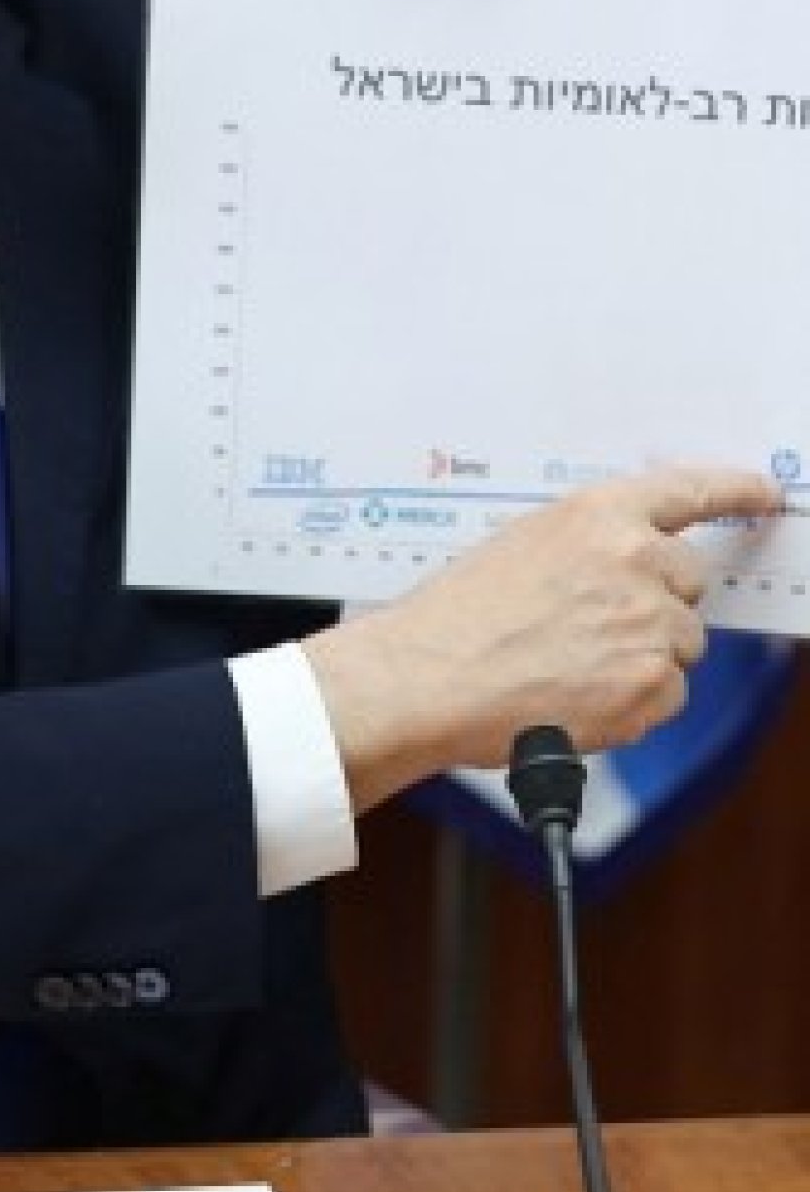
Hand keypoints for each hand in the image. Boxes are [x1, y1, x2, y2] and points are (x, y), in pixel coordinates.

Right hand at [303, 465, 781, 812]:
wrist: (429, 679)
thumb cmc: (458, 617)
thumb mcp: (520, 544)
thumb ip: (588, 543)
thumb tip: (630, 560)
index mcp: (598, 515)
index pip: (689, 489)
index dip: (734, 490)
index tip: (762, 494)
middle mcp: (634, 561)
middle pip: (689, 580)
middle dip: (658, 601)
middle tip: (598, 623)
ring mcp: (648, 624)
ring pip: (682, 642)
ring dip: (643, 655)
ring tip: (573, 664)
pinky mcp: (651, 684)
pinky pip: (669, 693)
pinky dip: (635, 701)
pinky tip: (580, 695)